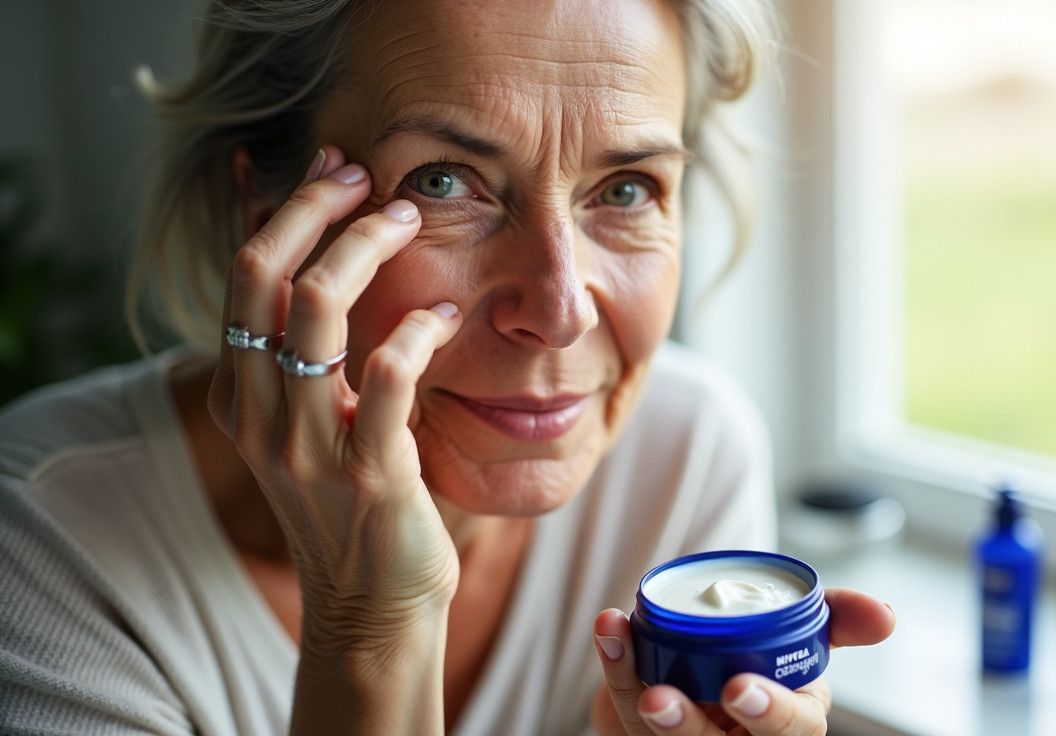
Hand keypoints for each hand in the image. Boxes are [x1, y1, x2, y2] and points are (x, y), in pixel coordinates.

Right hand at [208, 145, 462, 654]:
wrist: (373, 604)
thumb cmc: (352, 501)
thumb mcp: (310, 416)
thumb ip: (305, 344)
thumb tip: (307, 249)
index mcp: (240, 395)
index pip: (242, 273)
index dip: (283, 206)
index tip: (331, 165)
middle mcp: (259, 414)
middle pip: (262, 273)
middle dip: (314, 207)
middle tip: (366, 176)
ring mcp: (309, 445)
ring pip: (317, 307)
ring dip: (367, 247)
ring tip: (409, 219)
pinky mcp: (369, 471)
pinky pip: (388, 374)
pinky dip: (419, 328)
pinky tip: (447, 316)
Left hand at [591, 588, 894, 735]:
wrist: (701, 664)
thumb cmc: (755, 652)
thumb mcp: (801, 636)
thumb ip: (838, 618)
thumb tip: (887, 615)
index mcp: (789, 722)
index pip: (790, 731)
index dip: (768, 712)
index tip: (738, 687)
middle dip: (685, 727)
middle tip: (660, 699)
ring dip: (632, 692)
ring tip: (620, 644)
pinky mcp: (646, 734)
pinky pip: (622, 711)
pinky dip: (614, 667)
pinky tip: (610, 628)